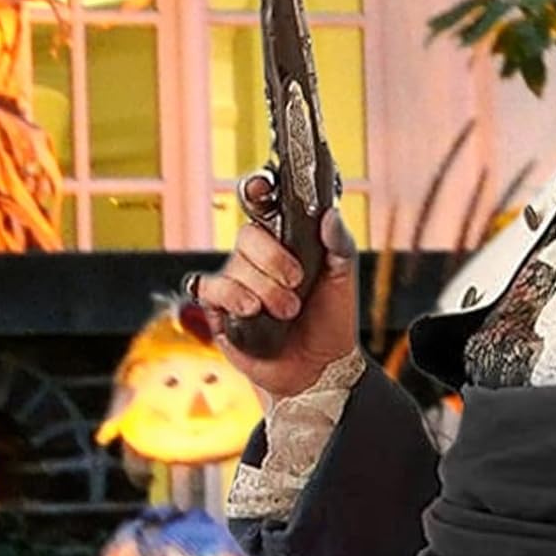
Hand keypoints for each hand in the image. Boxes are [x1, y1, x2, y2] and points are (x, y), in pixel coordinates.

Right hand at [196, 202, 358, 400]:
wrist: (320, 367)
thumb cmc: (330, 321)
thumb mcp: (343, 280)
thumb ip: (339, 244)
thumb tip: (330, 214)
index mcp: (285, 241)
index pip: (262, 205)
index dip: (258, 189)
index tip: (264, 188)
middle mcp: (257, 257)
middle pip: (248, 234)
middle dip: (274, 258)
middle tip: (297, 281)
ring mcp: (236, 280)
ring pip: (234, 264)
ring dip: (265, 289)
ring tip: (287, 311)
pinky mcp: (219, 307)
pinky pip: (211, 287)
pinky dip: (233, 296)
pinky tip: (252, 310)